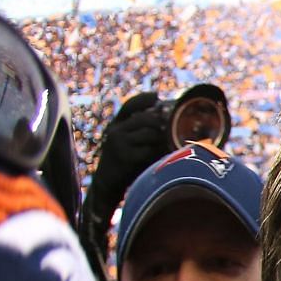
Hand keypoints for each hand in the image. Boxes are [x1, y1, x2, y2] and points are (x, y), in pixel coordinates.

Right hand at [88, 92, 173, 213]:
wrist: (107, 183)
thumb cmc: (125, 161)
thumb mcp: (128, 142)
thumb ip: (141, 131)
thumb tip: (166, 118)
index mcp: (116, 125)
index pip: (129, 105)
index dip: (143, 99)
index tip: (157, 97)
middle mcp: (115, 131)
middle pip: (145, 119)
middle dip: (161, 123)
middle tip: (173, 128)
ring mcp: (118, 144)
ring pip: (149, 134)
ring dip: (163, 139)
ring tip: (170, 143)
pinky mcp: (125, 158)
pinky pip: (149, 150)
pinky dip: (159, 152)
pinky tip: (163, 155)